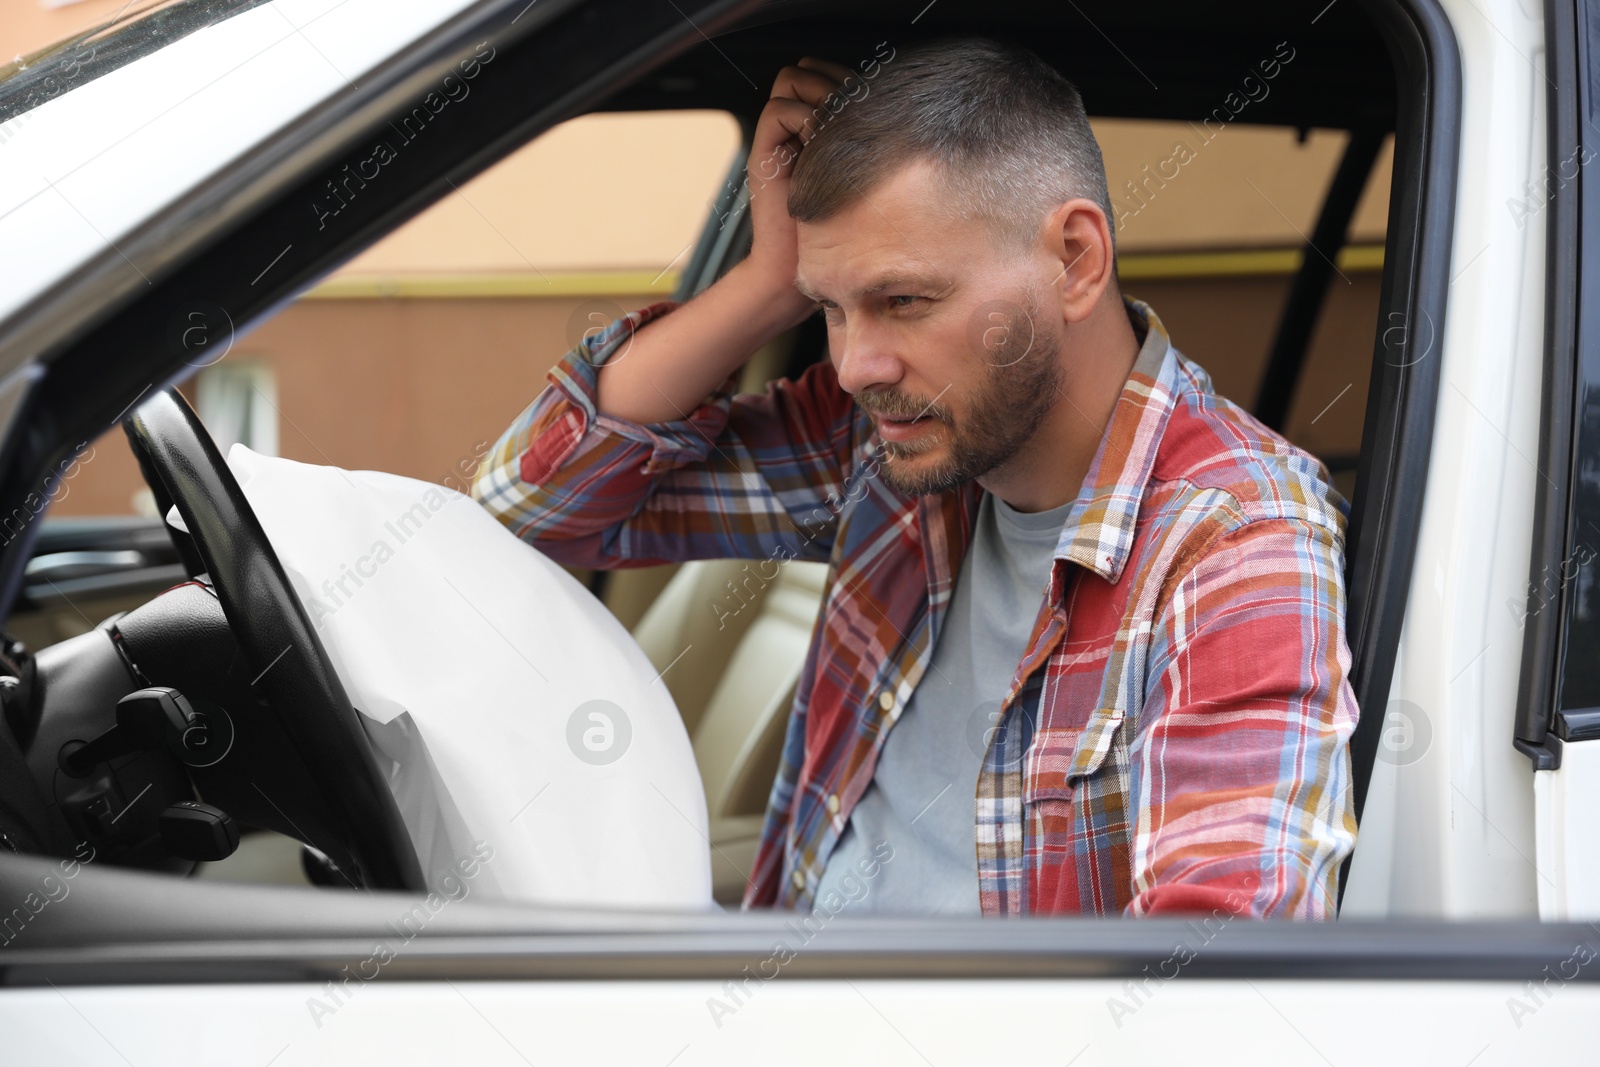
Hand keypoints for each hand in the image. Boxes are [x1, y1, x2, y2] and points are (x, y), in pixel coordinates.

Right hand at [742, 57, 855, 311]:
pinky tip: (821, 144)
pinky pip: (779, 109)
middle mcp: (796, 128)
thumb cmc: (838, 234)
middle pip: (808, 67)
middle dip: (834, 82)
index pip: (827, 71)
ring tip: (836, 130)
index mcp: (818, 129)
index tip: (871, 107)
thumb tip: (898, 111)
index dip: (847, 78)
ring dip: (819, 95)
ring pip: (791, 79)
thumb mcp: (862, 181)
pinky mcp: (765, 153)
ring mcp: (778, 139)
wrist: (796, 271)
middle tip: (853, 118)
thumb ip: (868, 144)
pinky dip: (803, 118)